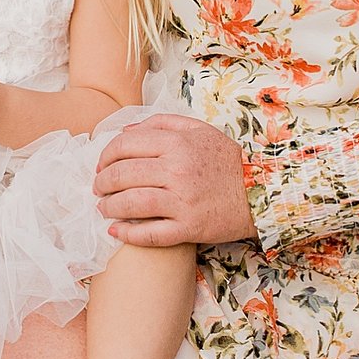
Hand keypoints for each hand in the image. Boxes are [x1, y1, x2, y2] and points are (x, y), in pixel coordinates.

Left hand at [93, 114, 254, 248]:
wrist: (260, 191)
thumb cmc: (226, 160)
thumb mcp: (198, 129)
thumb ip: (161, 124)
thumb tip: (124, 131)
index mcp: (176, 143)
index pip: (125, 146)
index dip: (106, 156)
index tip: (100, 166)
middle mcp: (176, 170)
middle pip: (123, 174)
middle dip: (103, 182)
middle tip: (98, 188)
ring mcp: (182, 201)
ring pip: (132, 203)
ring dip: (110, 207)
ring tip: (103, 208)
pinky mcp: (189, 227)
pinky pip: (151, 233)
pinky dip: (128, 234)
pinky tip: (116, 232)